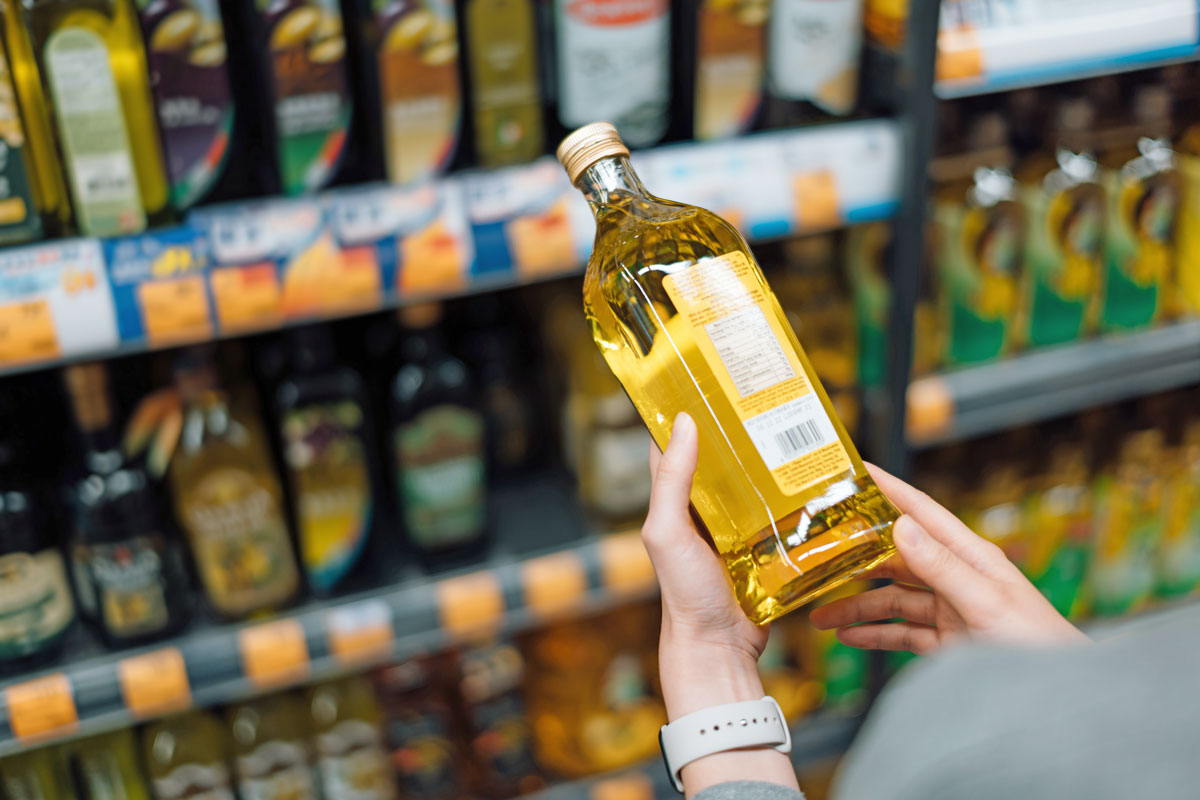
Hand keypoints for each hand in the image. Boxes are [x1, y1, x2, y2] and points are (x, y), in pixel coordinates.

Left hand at [643, 413, 798, 795]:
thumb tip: (684, 423)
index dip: (689, 411)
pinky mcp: (767, 545)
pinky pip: (783, 513)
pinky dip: (797, 496)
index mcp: (676, 499)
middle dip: (744, 431)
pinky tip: (815, 477)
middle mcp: (707, 508)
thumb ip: (672, 481)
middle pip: (726, 458)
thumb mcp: (667, 532)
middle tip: (767, 398)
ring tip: (798, 428)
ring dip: (775, 461)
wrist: (720, 648)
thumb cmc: (684, 593)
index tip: (710, 377)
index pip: (679, 443)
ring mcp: (739, 526)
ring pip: (758, 482)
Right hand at [810, 464, 1088, 655]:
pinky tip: (849, 636)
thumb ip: (942, 567)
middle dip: (855, 558)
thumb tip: (901, 527)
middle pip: (895, 558)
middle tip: (817, 554)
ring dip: (856, 606)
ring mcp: (951, 609)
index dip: (888, 489)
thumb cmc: (1039, 646)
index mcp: (971, 555)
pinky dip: (873, 635)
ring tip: (821, 616)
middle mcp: (957, 576)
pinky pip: (901, 632)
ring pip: (892, 600)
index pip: (921, 511)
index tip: (855, 471)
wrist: (1058, 697)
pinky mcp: (948, 640)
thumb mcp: (986, 603)